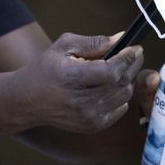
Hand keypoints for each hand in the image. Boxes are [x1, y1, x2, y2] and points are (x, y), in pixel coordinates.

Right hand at [24, 33, 143, 133]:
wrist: (29, 99)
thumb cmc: (46, 68)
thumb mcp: (64, 46)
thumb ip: (94, 42)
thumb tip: (121, 39)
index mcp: (72, 78)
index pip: (112, 71)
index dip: (128, 58)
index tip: (135, 48)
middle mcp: (81, 101)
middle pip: (121, 83)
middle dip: (133, 66)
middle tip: (135, 54)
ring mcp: (88, 117)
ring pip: (124, 95)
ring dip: (127, 80)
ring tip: (121, 68)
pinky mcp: (92, 126)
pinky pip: (120, 108)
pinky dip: (120, 95)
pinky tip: (111, 86)